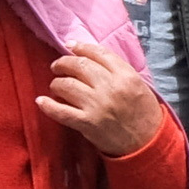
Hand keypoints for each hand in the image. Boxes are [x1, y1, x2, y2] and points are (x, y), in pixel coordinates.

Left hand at [35, 45, 162, 159]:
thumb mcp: (137, 84)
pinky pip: (60, 111)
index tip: (70, 45)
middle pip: (78, 65)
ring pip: (66, 84)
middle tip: (58, 66)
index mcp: (125, 75)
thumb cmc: (144, 113)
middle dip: (63, 63)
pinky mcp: (86, 123)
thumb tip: (88, 57)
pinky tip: (41, 101)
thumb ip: (116, 70)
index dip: (80, 47)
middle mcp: (109, 87)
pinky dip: (47, 105)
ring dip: (57, 83)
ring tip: (56, 86)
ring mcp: (96, 105)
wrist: (147, 143)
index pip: (97, 53)